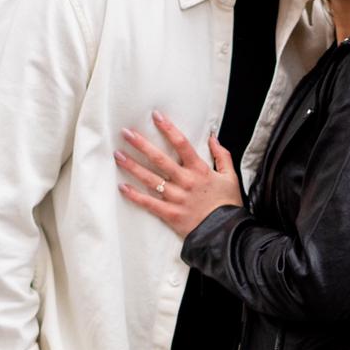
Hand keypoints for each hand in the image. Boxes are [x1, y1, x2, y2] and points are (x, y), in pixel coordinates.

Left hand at [115, 112, 242, 238]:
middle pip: (160, 159)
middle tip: (126, 133)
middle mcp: (186, 182)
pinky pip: (149, 203)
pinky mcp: (171, 214)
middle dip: (141, 144)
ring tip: (118, 155)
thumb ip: (222, 156)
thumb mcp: (231, 177)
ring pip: (151, 179)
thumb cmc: (228, 205)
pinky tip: (122, 187)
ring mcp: (177, 198)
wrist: (227, 233)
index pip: (182, 144)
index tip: (155, 116)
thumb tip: (213, 138)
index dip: (168, 128)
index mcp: (200, 170)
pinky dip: (135, 196)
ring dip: (133, 167)